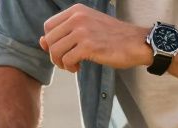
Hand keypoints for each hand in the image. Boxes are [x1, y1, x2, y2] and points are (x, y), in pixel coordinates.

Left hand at [39, 5, 153, 72]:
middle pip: (49, 39)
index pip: (48, 26)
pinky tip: (78, 68)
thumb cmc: (112, 37)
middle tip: (66, 61)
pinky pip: (66, 60)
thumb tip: (41, 42)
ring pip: (55, 51)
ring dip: (61, 63)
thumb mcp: (88, 27)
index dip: (50, 41)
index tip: (61, 49)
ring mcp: (82, 31)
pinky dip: (70, 67)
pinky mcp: (88, 46)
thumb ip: (65, 32)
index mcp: (77, 11)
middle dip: (54, 54)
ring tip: (72, 65)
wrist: (136, 43)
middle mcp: (78, 18)